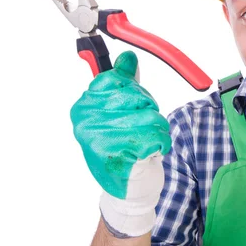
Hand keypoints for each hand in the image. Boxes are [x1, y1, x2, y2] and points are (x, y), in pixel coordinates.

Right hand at [71, 51, 170, 236]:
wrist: (128, 189)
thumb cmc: (124, 147)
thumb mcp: (119, 111)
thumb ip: (124, 83)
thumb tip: (128, 56)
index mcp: (83, 108)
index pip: (117, 79)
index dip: (134, 92)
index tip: (131, 107)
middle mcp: (87, 122)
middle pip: (138, 96)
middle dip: (148, 111)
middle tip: (139, 130)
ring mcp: (102, 139)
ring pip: (151, 116)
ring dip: (157, 129)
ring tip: (144, 143)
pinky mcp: (122, 155)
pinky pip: (158, 134)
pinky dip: (162, 143)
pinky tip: (150, 153)